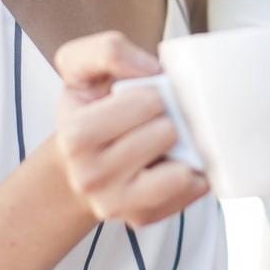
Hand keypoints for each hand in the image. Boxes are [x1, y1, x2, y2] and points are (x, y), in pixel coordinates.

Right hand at [53, 31, 207, 225]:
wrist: (78, 165)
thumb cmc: (89, 111)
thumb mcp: (81, 68)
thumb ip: (107, 50)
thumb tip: (150, 70)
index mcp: (76, 136)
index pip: (148, 102)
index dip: (154, 93)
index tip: (141, 98)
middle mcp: (91, 178)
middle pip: (167, 132)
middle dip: (167, 118)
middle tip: (152, 121)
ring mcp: (116, 205)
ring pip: (183, 168)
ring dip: (181, 147)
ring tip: (161, 143)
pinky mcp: (142, 219)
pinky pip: (192, 190)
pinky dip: (193, 172)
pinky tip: (171, 163)